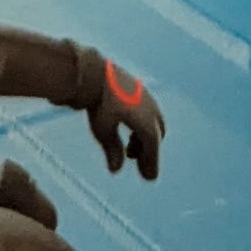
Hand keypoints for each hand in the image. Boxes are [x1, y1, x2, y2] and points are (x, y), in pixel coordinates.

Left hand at [88, 62, 164, 181]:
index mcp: (146, 121)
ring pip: (153, 122)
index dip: (152, 163)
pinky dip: (142, 124)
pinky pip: (147, 111)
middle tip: (138, 163)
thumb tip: (116, 169)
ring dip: (144, 137)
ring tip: (130, 146)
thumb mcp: (103, 131)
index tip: (149, 178)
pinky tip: (127, 126)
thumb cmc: (99, 104)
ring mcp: (146, 96)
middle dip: (149, 150)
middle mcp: (151, 108)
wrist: (94, 73)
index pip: (153, 146)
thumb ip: (112, 150)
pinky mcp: (138, 89)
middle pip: (156, 134)